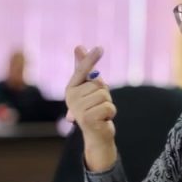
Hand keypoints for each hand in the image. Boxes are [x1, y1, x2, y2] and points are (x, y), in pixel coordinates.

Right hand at [64, 45, 117, 171]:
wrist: (96, 135)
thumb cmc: (94, 108)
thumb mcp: (90, 88)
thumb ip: (84, 68)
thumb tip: (78, 46)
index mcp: (71, 89)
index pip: (81, 71)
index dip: (90, 59)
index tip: (100, 48)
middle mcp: (71, 98)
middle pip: (99, 84)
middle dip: (105, 94)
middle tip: (98, 105)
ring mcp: (78, 109)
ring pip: (104, 96)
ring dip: (108, 104)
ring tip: (101, 113)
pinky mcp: (87, 119)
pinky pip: (108, 107)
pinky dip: (110, 113)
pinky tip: (103, 120)